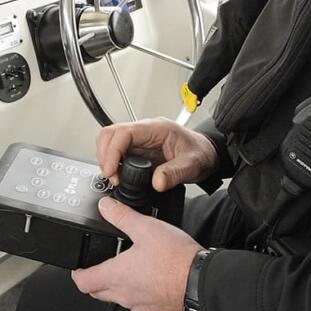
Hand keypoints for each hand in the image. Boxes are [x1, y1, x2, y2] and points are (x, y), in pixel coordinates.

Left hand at [71, 196, 201, 310]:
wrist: (203, 282)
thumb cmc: (176, 259)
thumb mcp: (146, 228)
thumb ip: (122, 216)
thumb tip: (105, 207)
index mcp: (117, 276)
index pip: (83, 282)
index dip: (77, 273)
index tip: (79, 266)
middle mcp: (125, 297)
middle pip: (99, 293)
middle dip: (97, 279)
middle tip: (103, 265)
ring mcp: (141, 308)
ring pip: (122, 299)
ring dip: (122, 286)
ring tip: (135, 268)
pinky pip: (142, 306)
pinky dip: (142, 294)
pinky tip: (154, 280)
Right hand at [96, 118, 217, 191]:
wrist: (206, 153)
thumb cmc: (200, 152)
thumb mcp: (193, 164)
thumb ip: (175, 173)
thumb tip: (156, 182)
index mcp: (156, 128)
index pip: (124, 132)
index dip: (112, 151)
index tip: (112, 171)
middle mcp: (144, 131)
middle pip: (110, 133)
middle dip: (104, 155)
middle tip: (111, 176)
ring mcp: (139, 139)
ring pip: (110, 141)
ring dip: (106, 158)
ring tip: (114, 177)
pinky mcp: (138, 149)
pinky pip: (117, 151)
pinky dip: (112, 162)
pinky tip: (117, 174)